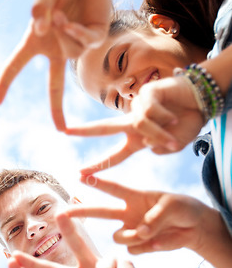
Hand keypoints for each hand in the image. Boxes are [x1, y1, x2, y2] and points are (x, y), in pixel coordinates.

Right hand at [0, 0, 114, 130]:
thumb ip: (40, 7)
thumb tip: (40, 28)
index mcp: (36, 41)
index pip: (16, 65)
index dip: (3, 83)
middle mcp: (56, 47)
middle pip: (55, 84)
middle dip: (57, 108)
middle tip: (60, 129)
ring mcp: (76, 45)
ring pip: (70, 49)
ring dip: (62, 32)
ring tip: (59, 12)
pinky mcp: (96, 37)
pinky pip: (85, 43)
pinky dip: (76, 34)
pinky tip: (68, 21)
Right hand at [65, 175, 213, 254]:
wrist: (194, 228)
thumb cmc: (182, 209)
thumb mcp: (173, 206)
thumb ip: (155, 217)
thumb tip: (141, 233)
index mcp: (135, 197)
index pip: (113, 188)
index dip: (97, 182)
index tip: (80, 176)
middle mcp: (128, 213)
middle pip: (100, 212)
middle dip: (81, 212)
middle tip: (63, 213)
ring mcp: (132, 230)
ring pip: (120, 237)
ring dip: (134, 237)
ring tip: (152, 234)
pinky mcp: (139, 246)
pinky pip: (134, 250)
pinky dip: (147, 247)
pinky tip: (159, 242)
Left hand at [66, 76, 203, 173]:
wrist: (201, 101)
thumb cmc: (186, 123)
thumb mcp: (174, 145)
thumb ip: (160, 148)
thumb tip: (145, 142)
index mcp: (136, 139)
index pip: (115, 155)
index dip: (99, 165)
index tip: (80, 173)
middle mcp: (132, 123)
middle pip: (104, 127)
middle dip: (84, 130)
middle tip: (65, 131)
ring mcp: (137, 107)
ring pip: (141, 124)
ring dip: (160, 132)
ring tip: (174, 131)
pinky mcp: (146, 93)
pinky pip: (151, 111)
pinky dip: (166, 118)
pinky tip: (174, 115)